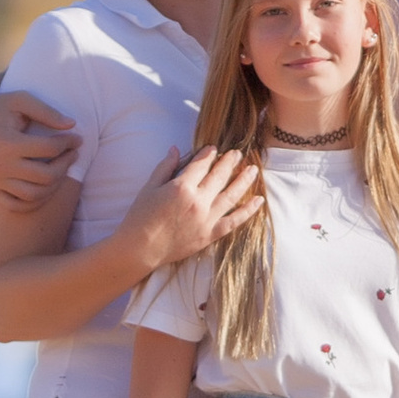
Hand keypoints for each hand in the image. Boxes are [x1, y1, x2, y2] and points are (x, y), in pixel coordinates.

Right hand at [0, 84, 81, 209]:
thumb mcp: (19, 100)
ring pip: (34, 195)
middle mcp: (1, 166)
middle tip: (73, 152)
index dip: (69, 142)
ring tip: (62, 167)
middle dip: (66, 163)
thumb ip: (46, 111)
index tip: (77, 137)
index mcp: (8, 143)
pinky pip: (17, 205)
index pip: (50, 148)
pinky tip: (46, 185)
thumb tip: (72, 125)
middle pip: (47, 175)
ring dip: (55, 184)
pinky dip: (35, 201)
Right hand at [125, 145, 263, 275]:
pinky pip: (234, 221)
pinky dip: (248, 210)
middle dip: (230, 162)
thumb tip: (176, 149)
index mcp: (182, 187)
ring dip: (244, 180)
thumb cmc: (140, 217)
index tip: (214, 149)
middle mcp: (198, 201)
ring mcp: (206, 219)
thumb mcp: (149, 187)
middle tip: (238, 153)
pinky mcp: (210, 235)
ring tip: (253, 170)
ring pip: (232, 195)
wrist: (140, 249)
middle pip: (220, 176)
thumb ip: (165, 166)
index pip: (201, 164)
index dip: (209, 154)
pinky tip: (258, 200)